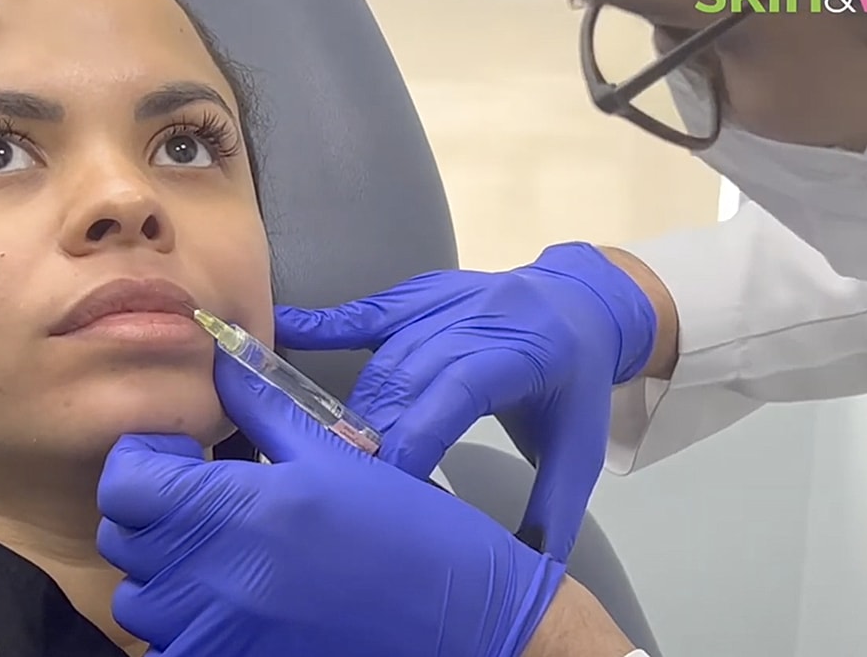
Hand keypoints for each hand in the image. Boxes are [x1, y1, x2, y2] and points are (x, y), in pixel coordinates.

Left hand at [96, 352, 566, 656]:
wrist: (464, 623)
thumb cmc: (410, 533)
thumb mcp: (337, 454)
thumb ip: (265, 404)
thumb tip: (221, 356)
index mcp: (242, 508)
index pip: (125, 482)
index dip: (141, 461)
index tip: (176, 458)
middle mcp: (218, 577)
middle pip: (124, 539)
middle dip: (151, 513)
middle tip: (197, 501)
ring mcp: (222, 632)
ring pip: (139, 601)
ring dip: (161, 574)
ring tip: (211, 555)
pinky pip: (169, 648)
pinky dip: (181, 626)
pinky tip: (226, 603)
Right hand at [275, 242, 658, 560]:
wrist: (584, 303)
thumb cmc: (576, 384)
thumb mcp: (579, 449)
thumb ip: (552, 509)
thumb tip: (528, 574)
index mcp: (525, 352)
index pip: (458, 390)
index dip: (416, 435)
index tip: (386, 486)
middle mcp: (482, 317)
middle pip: (411, 375)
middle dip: (373, 430)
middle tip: (344, 481)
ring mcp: (446, 298)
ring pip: (385, 352)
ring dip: (351, 403)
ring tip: (321, 449)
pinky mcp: (419, 293)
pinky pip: (366, 311)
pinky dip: (322, 324)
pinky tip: (282, 331)